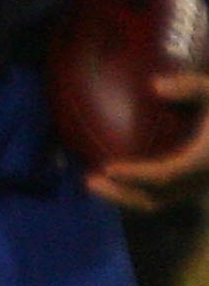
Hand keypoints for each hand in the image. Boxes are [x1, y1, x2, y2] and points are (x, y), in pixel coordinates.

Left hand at [88, 73, 208, 210]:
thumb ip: (191, 87)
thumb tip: (154, 84)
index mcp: (203, 162)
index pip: (165, 176)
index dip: (135, 176)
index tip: (106, 168)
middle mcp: (200, 181)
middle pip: (156, 199)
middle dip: (121, 195)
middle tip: (89, 180)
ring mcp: (197, 186)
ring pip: (158, 201)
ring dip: (125, 195)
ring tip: (93, 180)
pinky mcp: (193, 184)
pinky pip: (163, 193)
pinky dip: (137, 187)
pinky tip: (114, 169)